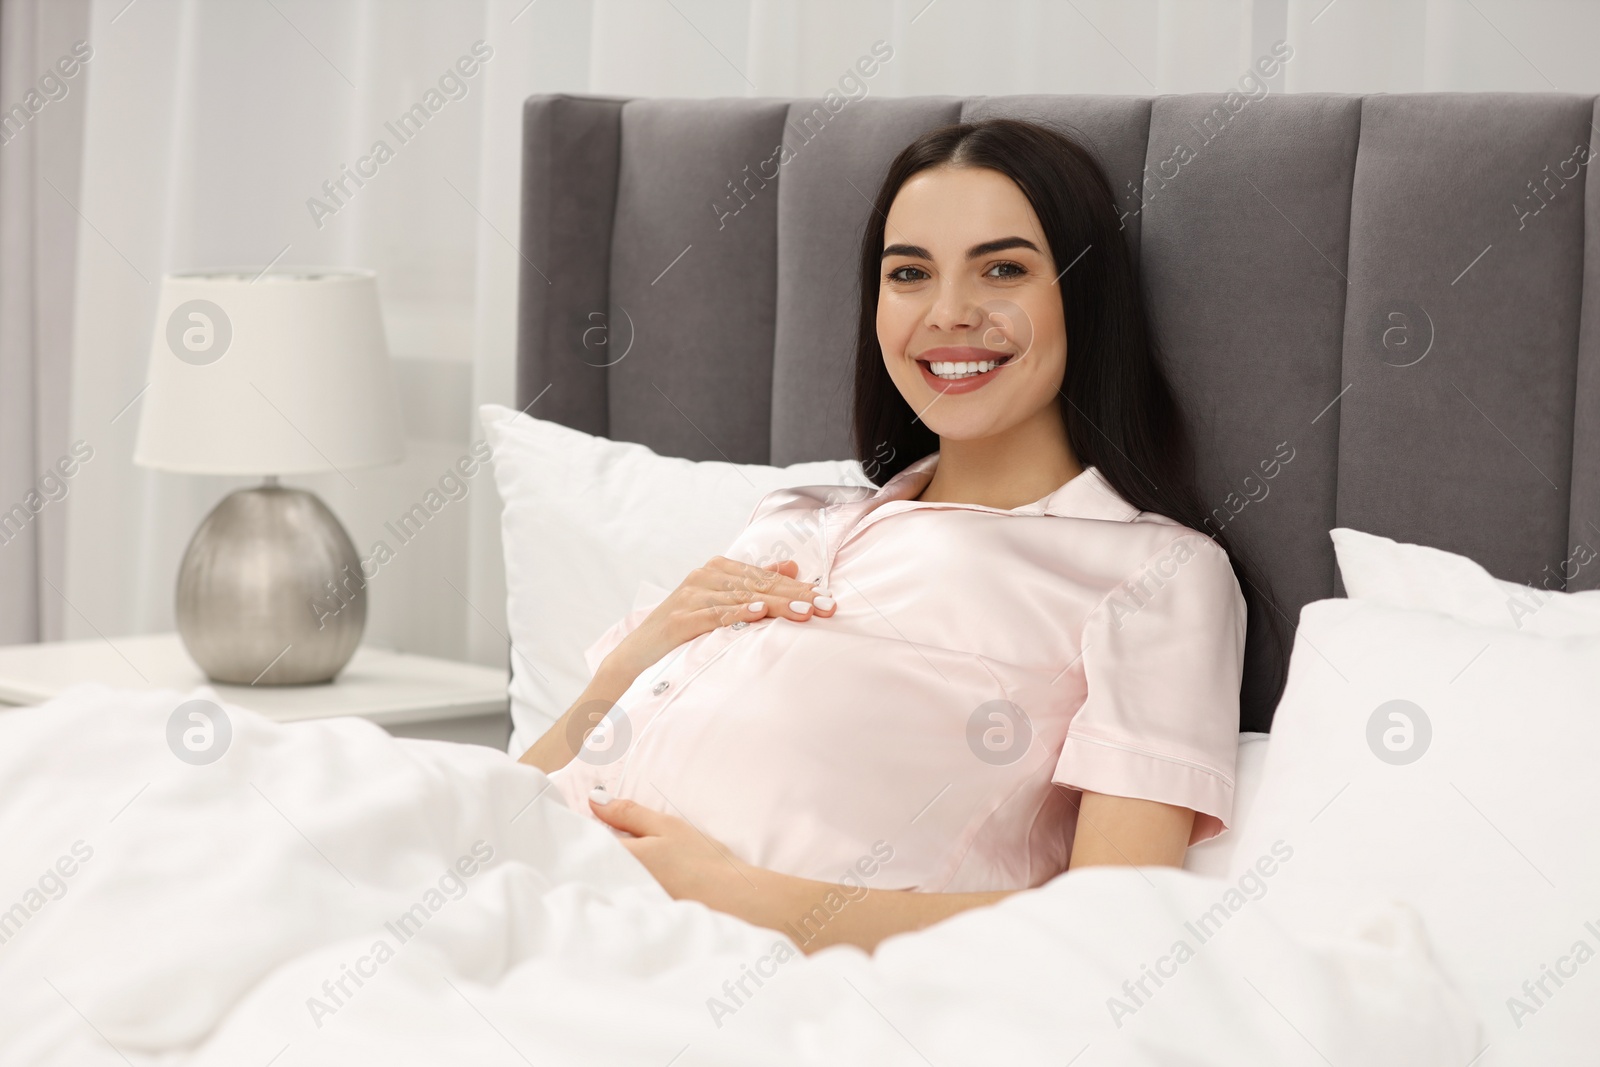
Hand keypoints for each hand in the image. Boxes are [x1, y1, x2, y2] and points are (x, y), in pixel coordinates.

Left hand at [587, 788, 760, 918]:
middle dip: (589, 850)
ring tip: (608, 860)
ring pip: (602, 879)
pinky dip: (617, 884)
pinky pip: (616, 894)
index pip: (584, 842)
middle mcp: (615, 883)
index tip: (581, 820)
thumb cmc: (700, 861)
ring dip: (602, 868)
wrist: (731, 899)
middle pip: (589, 864)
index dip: (579, 831)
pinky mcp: (636, 914)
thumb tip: (594, 800)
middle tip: (600, 838)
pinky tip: (629, 879)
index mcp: (620, 857)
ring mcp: (625, 902)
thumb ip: (627, 814)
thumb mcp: (664, 827)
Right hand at [604, 557, 834, 679]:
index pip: (766, 577)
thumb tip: (791, 565)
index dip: (799, 586)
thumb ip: (754, 582)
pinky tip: (760, 612)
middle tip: (826, 606)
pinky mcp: (679, 619)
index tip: (829, 598)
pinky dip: (738, 613)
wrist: (636, 656)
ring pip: (742, 598)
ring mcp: (690, 597)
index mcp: (717, 570)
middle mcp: (704, 577)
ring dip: (776, 603)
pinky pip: (714, 614)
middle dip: (796, 595)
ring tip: (805, 610)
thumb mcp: (720, 603)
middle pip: (759, 585)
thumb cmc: (683, 630)